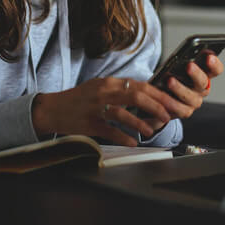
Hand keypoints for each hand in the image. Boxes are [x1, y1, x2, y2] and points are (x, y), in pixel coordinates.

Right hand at [31, 77, 178, 146]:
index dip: (158, 94)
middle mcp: (103, 92)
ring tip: (151, 131)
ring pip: (123, 113)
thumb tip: (146, 94)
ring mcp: (95, 108)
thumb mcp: (100, 87)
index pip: (140, 85)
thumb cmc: (79, 100)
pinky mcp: (89, 124)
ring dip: (140, 123)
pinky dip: (123, 137)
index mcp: (109, 82)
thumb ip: (120, 89)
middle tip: (168, 116)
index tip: (171, 102)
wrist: (52, 108)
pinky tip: (133, 142)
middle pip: (136, 96)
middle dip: (156, 107)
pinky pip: (109, 131)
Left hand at [144, 52, 224, 131]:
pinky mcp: (184, 111)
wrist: (162, 91)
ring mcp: (194, 101)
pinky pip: (180, 109)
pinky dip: (170, 102)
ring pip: (191, 97)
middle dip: (196, 74)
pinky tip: (162, 94)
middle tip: (189, 65)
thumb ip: (182, 60)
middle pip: (203, 82)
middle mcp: (202, 88)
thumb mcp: (177, 64)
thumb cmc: (173, 73)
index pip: (216, 70)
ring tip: (170, 80)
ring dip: (180, 88)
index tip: (209, 57)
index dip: (215, 64)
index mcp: (205, 74)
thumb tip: (180, 56)